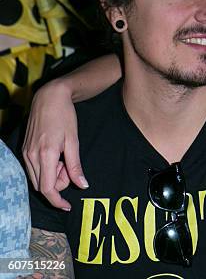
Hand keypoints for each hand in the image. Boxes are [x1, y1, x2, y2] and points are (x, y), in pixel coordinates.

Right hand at [22, 80, 86, 210]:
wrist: (49, 98)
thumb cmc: (65, 117)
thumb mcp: (74, 141)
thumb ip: (75, 166)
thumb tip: (82, 185)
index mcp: (45, 155)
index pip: (48, 189)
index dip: (57, 201)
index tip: (67, 206)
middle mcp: (31, 156)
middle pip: (43, 185)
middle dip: (58, 183)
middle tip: (69, 165)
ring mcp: (25, 153)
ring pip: (37, 178)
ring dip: (52, 175)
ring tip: (63, 157)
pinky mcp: (24, 149)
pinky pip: (33, 169)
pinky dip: (46, 168)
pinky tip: (55, 155)